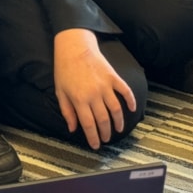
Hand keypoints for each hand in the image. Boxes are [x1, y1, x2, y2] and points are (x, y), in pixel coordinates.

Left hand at [52, 28, 134, 148]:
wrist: (74, 47)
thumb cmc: (65, 69)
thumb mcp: (60, 92)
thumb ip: (67, 111)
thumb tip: (73, 129)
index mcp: (79, 100)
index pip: (89, 125)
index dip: (93, 138)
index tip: (96, 145)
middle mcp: (94, 95)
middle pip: (103, 120)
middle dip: (106, 133)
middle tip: (106, 139)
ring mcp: (105, 85)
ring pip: (116, 109)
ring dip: (119, 122)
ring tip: (119, 129)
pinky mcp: (113, 77)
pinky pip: (125, 91)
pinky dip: (130, 101)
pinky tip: (132, 109)